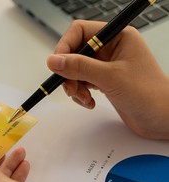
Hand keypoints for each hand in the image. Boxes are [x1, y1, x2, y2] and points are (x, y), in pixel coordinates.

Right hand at [47, 20, 168, 138]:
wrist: (161, 118)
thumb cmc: (148, 94)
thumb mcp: (110, 78)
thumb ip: (79, 67)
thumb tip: (54, 60)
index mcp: (117, 37)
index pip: (80, 31)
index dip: (65, 47)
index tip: (58, 65)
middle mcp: (110, 48)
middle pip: (74, 52)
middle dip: (69, 72)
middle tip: (71, 88)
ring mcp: (106, 65)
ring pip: (75, 69)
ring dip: (74, 86)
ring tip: (84, 98)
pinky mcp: (103, 80)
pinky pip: (81, 82)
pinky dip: (80, 93)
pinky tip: (89, 102)